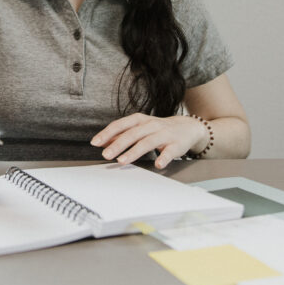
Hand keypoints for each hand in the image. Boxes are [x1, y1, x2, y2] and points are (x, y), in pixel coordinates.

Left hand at [90, 113, 206, 168]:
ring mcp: (164, 134)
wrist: (188, 127)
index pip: (121, 125)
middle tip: (106, 155)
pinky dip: (163, 158)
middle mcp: (151, 125)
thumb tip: (101, 141)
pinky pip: (169, 152)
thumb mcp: (139, 128)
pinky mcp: (176, 145)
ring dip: (134, 152)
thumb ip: (122, 134)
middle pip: (132, 134)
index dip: (107, 133)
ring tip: (122, 161)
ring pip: (147, 142)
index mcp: (140, 120)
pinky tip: (157, 165)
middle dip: (117, 144)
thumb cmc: (158, 129)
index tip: (95, 142)